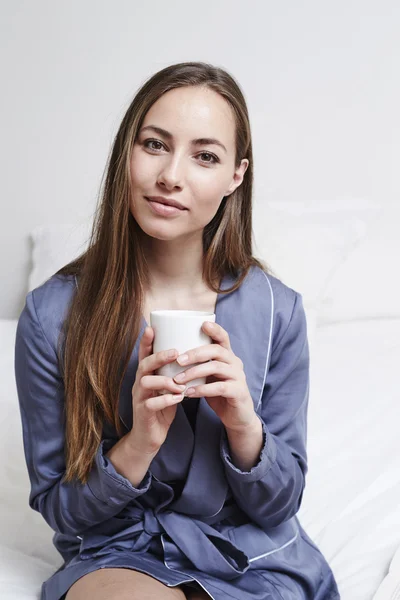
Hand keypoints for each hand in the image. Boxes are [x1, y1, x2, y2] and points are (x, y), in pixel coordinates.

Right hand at [129, 327, 186, 454]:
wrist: (149, 438)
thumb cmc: (161, 409)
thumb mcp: (167, 389)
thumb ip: (173, 374)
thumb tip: (191, 356)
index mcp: (146, 376)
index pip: (144, 355)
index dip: (146, 341)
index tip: (152, 327)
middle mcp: (139, 384)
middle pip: (144, 365)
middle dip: (159, 357)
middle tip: (175, 352)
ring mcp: (139, 399)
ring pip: (145, 383)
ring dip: (164, 381)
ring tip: (180, 383)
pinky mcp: (143, 414)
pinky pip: (151, 404)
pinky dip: (165, 400)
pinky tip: (178, 398)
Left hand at [173, 321, 257, 432]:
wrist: (237, 416)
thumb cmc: (218, 393)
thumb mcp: (209, 376)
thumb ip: (198, 365)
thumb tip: (171, 354)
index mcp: (228, 356)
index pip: (223, 337)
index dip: (215, 329)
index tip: (202, 324)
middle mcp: (235, 363)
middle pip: (217, 350)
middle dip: (195, 353)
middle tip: (178, 360)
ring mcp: (239, 377)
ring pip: (216, 367)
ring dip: (194, 372)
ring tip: (178, 379)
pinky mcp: (239, 392)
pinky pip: (220, 388)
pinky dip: (202, 389)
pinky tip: (189, 393)